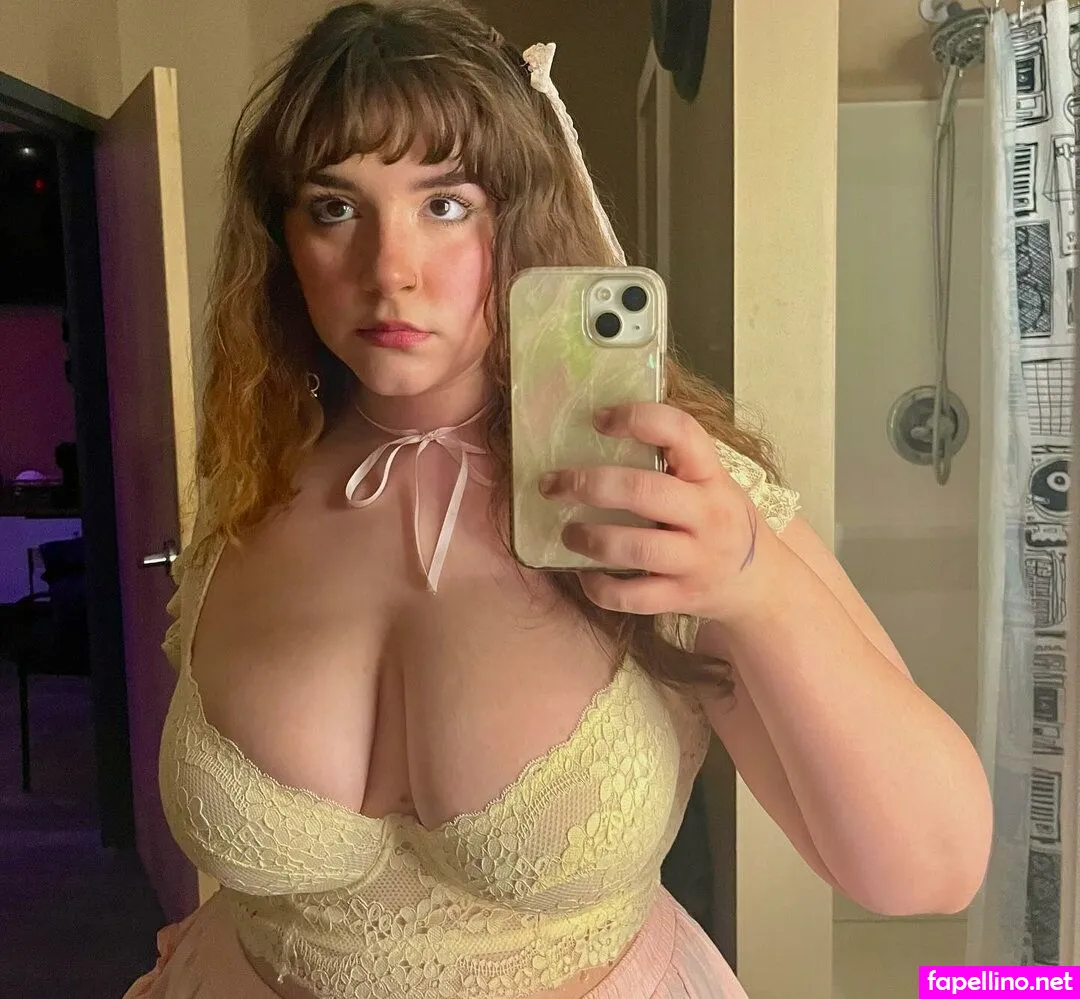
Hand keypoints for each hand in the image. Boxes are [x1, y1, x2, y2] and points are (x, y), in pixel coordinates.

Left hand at [538, 402, 775, 618]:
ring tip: (568, 532)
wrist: (762, 584)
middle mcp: (707, 515)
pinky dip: (601, 587)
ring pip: (637, 548)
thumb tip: (599, 429)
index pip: (681, 432)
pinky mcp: (681, 598)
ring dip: (592, 538)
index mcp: (711, 476)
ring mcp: (696, 560)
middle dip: (590, 485)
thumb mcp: (710, 483)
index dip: (637, 419)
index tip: (599, 419)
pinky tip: (585, 574)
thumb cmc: (720, 521)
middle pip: (644, 492)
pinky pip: (633, 597)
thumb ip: (672, 462)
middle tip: (553, 484)